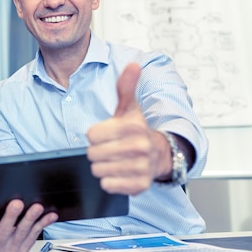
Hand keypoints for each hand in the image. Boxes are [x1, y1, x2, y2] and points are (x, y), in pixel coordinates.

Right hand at [0, 199, 57, 251]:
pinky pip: (35, 234)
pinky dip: (43, 223)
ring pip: (22, 232)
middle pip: (4, 230)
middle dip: (11, 216)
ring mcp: (12, 248)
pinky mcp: (25, 248)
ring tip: (37, 207)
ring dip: (30, 218)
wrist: (0, 249)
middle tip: (17, 203)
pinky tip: (49, 216)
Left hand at [86, 63, 166, 194]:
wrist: (159, 155)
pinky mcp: (139, 186)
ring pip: (98, 170)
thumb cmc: (138, 131)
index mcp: (133, 127)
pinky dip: (109, 181)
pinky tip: (119, 172)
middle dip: (97, 152)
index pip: (91, 135)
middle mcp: (139, 147)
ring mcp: (140, 168)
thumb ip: (126, 86)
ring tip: (114, 160)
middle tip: (110, 149)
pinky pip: (108, 185)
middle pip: (93, 154)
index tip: (107, 134)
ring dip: (102, 166)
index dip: (96, 135)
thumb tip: (133, 65)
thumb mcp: (130, 108)